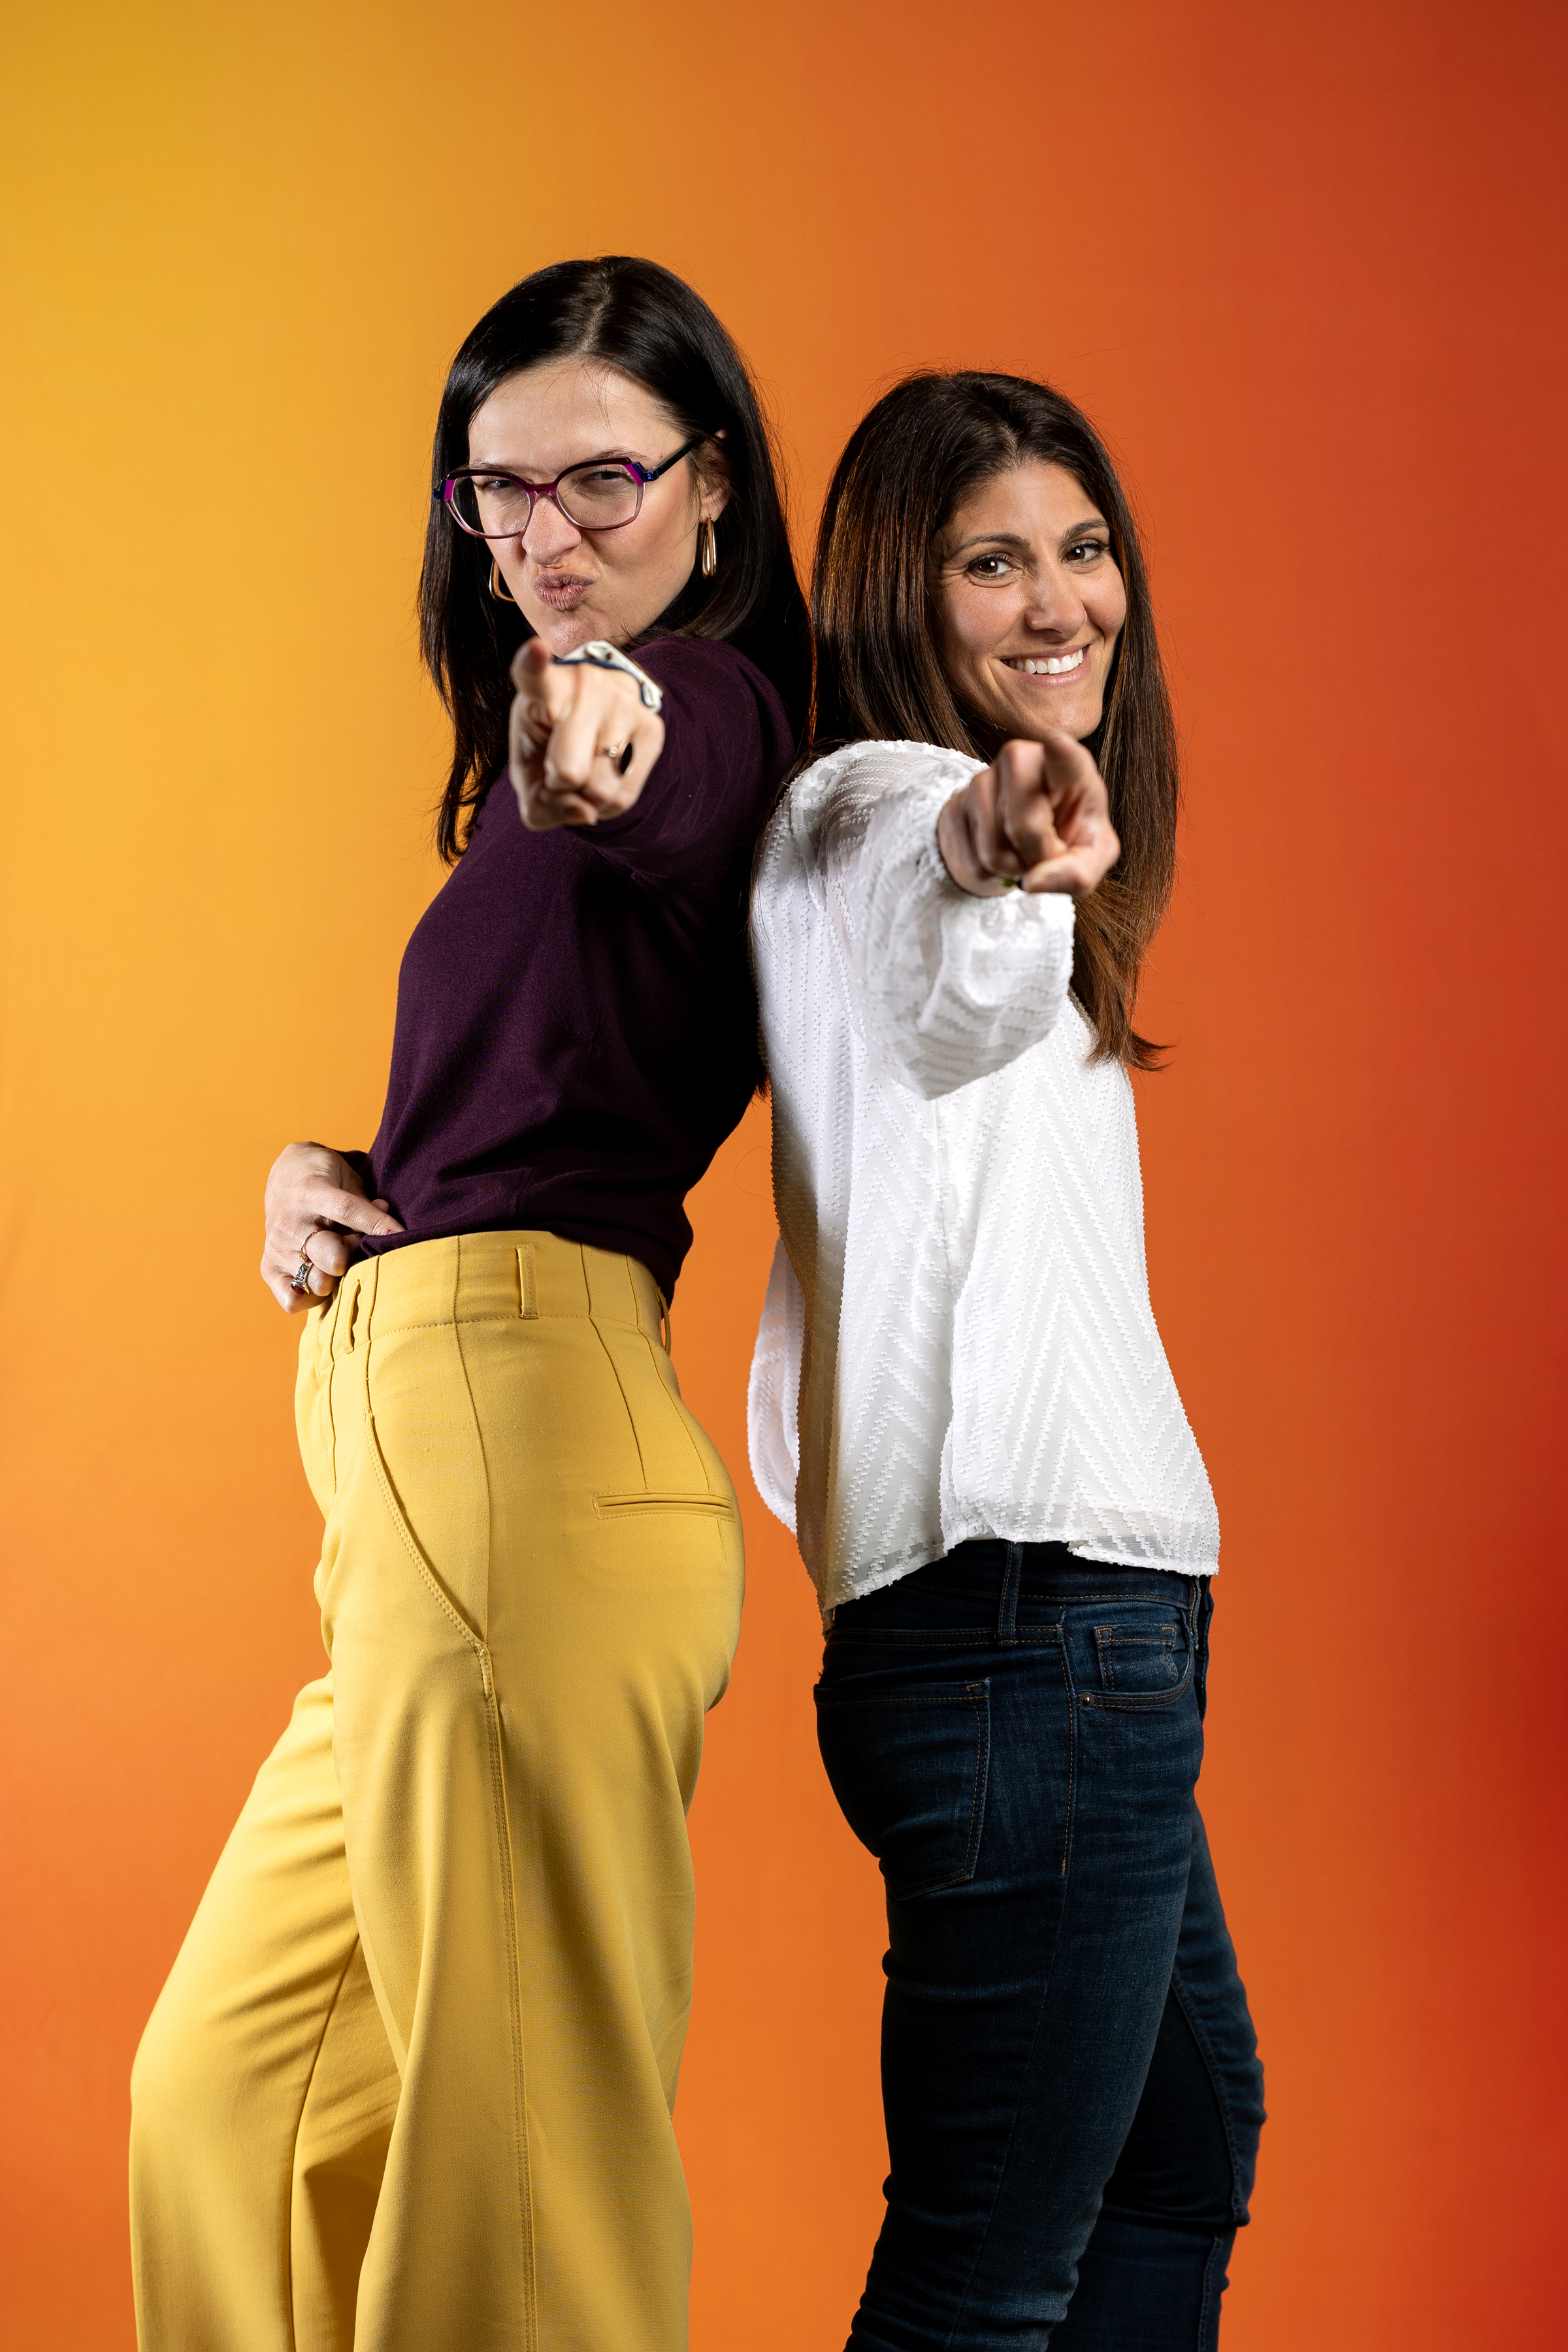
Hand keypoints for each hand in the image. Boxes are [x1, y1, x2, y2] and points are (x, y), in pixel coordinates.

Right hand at [260, 1141, 403, 1313]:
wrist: (285, 1175)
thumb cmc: (325, 1179)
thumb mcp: (347, 1179)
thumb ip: (368, 1206)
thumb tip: (393, 1231)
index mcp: (311, 1192)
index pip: (347, 1211)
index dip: (377, 1224)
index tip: (401, 1235)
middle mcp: (289, 1222)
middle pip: (330, 1256)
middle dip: (353, 1255)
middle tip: (355, 1244)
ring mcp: (277, 1247)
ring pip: (315, 1282)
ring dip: (337, 1277)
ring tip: (339, 1261)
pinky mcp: (268, 1266)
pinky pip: (291, 1300)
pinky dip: (312, 1298)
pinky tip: (323, 1280)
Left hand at [507, 638, 665, 830]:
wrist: (595, 724)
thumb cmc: (549, 747)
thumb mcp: (527, 775)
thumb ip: (539, 804)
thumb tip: (588, 812)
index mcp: (545, 687)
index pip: (535, 675)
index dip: (533, 665)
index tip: (535, 650)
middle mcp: (587, 685)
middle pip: (568, 771)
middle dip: (560, 785)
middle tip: (559, 765)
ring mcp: (624, 703)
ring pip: (600, 787)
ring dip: (587, 794)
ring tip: (586, 767)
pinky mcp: (652, 726)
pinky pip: (625, 795)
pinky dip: (608, 803)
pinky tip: (605, 777)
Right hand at [937, 733, 1119, 898]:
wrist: (1020, 844)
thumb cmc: (1066, 842)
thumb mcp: (1088, 861)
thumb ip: (1076, 874)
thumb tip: (1033, 882)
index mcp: (1067, 768)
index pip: (1065, 758)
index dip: (1061, 754)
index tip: (1057, 744)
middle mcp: (1022, 761)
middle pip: (1025, 822)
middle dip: (1037, 854)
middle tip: (1048, 854)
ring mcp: (982, 779)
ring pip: (995, 849)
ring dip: (1014, 868)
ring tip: (1024, 854)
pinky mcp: (955, 805)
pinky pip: (974, 861)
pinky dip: (992, 873)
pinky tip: (1002, 855)